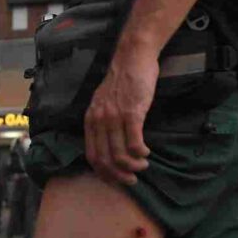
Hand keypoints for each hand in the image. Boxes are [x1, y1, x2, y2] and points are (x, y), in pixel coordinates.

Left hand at [84, 47, 155, 185]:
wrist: (133, 57)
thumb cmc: (122, 80)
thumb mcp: (104, 102)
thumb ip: (103, 121)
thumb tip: (109, 144)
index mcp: (90, 119)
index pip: (91, 155)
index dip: (104, 172)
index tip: (116, 179)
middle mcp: (99, 120)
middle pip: (105, 159)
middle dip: (118, 175)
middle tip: (131, 180)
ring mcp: (115, 116)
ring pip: (120, 154)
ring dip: (133, 165)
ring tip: (142, 166)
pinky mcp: (132, 112)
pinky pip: (134, 142)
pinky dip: (140, 153)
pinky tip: (146, 153)